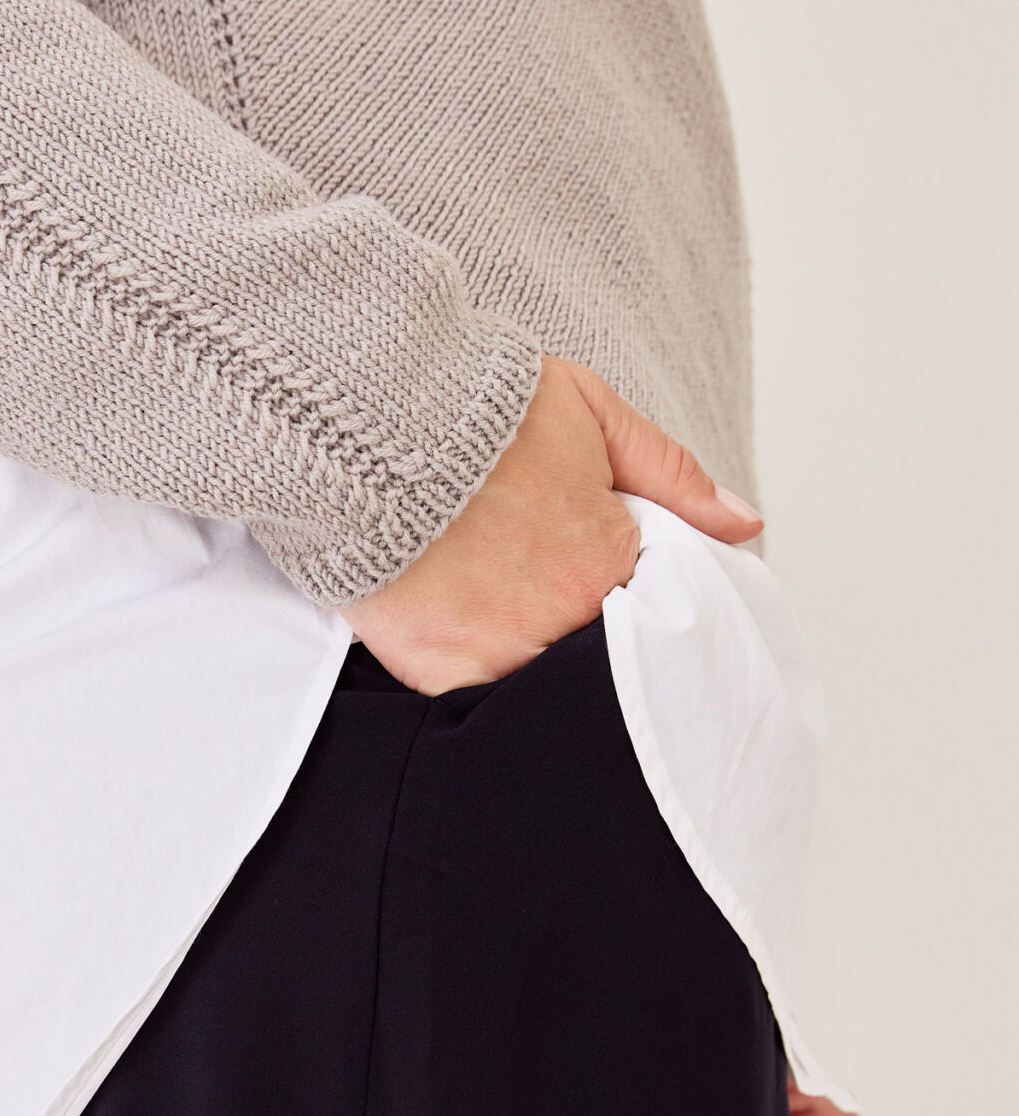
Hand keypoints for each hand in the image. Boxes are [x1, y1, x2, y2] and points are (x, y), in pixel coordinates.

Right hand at [342, 355, 762, 692]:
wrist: (369, 422)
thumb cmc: (479, 410)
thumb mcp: (592, 415)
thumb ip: (673, 474)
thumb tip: (746, 524)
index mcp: (609, 559)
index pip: (652, 604)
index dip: (628, 584)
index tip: (592, 563)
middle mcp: (564, 616)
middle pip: (598, 649)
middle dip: (584, 624)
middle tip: (540, 582)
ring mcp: (502, 650)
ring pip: (544, 683)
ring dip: (536, 655)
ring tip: (501, 604)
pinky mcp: (439, 670)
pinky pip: (476, 704)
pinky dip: (479, 680)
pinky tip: (469, 639)